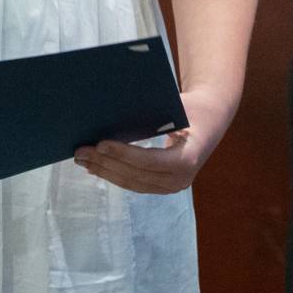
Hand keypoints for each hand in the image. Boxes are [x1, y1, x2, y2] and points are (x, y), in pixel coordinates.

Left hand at [73, 86, 233, 194]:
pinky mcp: (162, 186)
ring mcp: (172, 186)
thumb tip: (111, 113)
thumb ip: (151, 113)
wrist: (210, 120)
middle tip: (81, 151)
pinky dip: (113, 174)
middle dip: (105, 163)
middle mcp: (181, 179)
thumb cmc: (192, 107)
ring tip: (82, 159)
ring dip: (104, 171)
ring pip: (131, 183)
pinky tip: (95, 167)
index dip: (123, 154)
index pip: (149, 161)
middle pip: (135, 175)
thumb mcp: (177, 105)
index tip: (101, 144)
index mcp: (188, 159)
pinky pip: (134, 183)